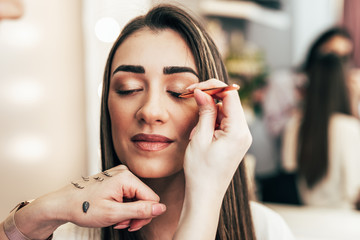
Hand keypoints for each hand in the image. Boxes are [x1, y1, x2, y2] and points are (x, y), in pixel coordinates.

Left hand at [11, 165, 165, 238]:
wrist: (63, 204)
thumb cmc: (82, 207)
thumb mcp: (114, 213)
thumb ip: (139, 210)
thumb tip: (160, 208)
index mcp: (126, 178)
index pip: (152, 199)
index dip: (145, 215)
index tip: (131, 224)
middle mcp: (125, 173)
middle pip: (145, 198)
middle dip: (135, 215)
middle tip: (121, 223)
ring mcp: (119, 175)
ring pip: (137, 198)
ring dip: (128, 213)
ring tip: (115, 218)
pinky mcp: (115, 180)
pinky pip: (128, 195)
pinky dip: (123, 206)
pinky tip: (113, 211)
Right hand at [184, 79, 251, 196]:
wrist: (205, 195)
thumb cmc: (201, 171)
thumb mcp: (200, 138)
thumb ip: (204, 112)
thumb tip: (202, 92)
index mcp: (238, 131)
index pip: (230, 95)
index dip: (212, 87)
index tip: (194, 88)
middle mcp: (244, 132)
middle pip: (229, 101)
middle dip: (209, 97)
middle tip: (189, 96)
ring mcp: (241, 137)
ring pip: (226, 111)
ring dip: (209, 111)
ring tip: (195, 128)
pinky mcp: (235, 141)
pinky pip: (225, 122)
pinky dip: (212, 120)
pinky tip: (201, 132)